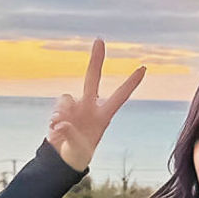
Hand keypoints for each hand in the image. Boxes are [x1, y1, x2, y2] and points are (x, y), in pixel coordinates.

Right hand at [47, 38, 145, 171]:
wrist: (63, 157)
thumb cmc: (78, 153)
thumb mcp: (79, 150)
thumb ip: (71, 135)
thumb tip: (61, 122)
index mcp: (103, 115)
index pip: (120, 96)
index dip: (131, 82)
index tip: (143, 68)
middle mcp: (89, 106)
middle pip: (92, 78)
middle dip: (96, 59)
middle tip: (99, 40)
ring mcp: (74, 106)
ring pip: (66, 97)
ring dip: (62, 111)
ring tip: (63, 129)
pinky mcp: (60, 110)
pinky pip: (56, 110)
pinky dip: (55, 120)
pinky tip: (57, 131)